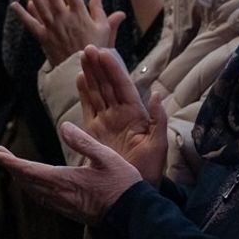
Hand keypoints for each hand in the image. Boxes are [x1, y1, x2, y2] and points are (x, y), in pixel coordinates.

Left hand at [0, 121, 142, 224]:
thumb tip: (64, 126)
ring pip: (33, 191)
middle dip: (11, 167)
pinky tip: (35, 183)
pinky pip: (43, 198)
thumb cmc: (122, 185)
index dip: (10, 162)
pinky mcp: (69, 211)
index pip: (29, 170)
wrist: (132, 217)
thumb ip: (84, 142)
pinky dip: (32, 187)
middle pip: (26, 181)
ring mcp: (63, 205)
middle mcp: (59, 195)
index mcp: (64, 181)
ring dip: (20, 177)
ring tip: (14, 165)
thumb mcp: (106, 157)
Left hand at [10, 0, 125, 66]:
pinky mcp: (43, 37)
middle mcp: (64, 18)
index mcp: (80, 15)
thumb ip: (101, 10)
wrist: (80, 70)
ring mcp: (52, 27)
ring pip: (40, 5)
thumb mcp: (104, 29)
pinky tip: (15, 4)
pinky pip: (31, 24)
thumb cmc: (95, 49)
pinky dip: (22, 14)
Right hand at [76, 45, 167, 184]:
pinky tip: (80, 79)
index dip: (113, 70)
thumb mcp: (158, 145)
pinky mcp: (94, 130)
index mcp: (136, 114)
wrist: (132, 190)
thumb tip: (155, 94)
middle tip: (89, 49)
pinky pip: (88, 107)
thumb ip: (158, 120)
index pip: (123, 86)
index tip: (104, 53)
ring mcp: (106, 120)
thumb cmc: (149, 168)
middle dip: (99, 66)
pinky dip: (84, 93)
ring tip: (83, 58)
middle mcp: (120, 113)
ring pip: (97, 92)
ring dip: (90, 74)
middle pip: (107, 84)